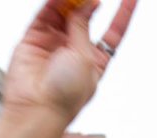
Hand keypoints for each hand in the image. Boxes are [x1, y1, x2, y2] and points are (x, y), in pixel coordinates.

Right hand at [0, 0, 137, 127]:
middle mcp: (75, 49)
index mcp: (95, 60)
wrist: (37, 108)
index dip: (122, 13)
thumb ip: (82, 26)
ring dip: (71, 0)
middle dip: (89, 2)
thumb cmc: (65, 95)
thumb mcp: (85, 58)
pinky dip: (53, 1)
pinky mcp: (34, 38)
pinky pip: (45, 13)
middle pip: (85, 17)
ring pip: (64, 12)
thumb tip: (87, 2)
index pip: (113, 32)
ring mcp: (54, 43)